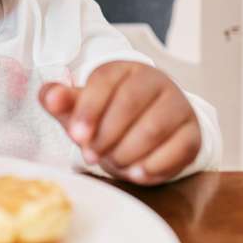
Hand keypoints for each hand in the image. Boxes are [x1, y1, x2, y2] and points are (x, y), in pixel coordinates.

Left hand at [40, 62, 200, 184]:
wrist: (150, 131)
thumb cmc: (109, 117)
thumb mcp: (82, 108)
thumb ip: (62, 101)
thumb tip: (49, 96)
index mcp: (125, 69)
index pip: (105, 81)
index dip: (88, 109)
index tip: (76, 136)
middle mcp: (157, 81)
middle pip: (130, 104)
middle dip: (105, 135)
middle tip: (90, 155)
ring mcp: (179, 106)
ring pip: (153, 128)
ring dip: (126, 152)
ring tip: (113, 162)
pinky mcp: (192, 133)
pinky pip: (176, 150)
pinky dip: (152, 166)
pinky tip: (136, 172)